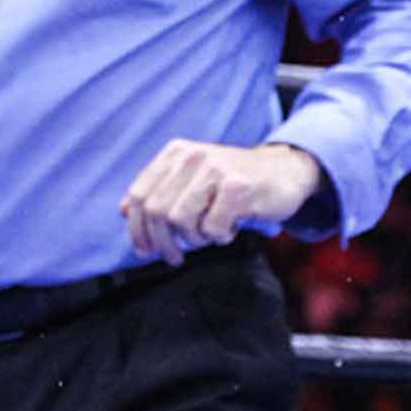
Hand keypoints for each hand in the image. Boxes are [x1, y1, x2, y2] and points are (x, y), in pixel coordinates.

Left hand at [120, 140, 321, 265]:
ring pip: (180, 220)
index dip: (137, 229)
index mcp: (175, 153)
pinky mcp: (238, 186)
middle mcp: (192, 156)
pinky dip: (220, 237)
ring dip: (194, 238)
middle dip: (164, 242)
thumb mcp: (193, 179)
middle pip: (156, 211)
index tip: (145, 251)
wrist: (285, 170)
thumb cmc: (235, 182)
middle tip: (176, 257)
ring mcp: (215, 168)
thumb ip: (160, 190)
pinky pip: (213, 228)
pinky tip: (232, 227)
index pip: (139, 195)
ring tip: (210, 235)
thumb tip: (125, 209)